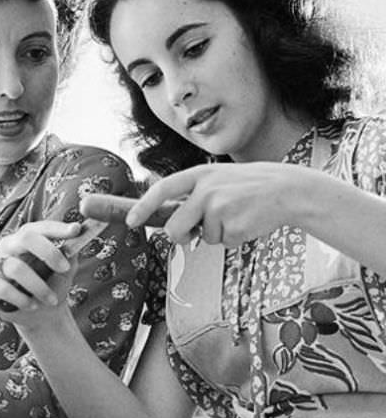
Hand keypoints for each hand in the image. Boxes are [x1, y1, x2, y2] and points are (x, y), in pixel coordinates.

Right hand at [0, 220, 80, 323]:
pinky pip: (2, 288)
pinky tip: (32, 305)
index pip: (39, 227)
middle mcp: (8, 246)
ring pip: (15, 268)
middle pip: (25, 238)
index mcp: (26, 238)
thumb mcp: (65, 270)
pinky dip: (21, 298)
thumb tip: (77, 239)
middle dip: (49, 253)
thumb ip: (70, 254)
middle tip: (64, 269)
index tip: (76, 231)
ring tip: (51, 300)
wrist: (41, 316)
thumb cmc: (52, 287)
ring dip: (38, 286)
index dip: (57, 228)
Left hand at [126, 162, 307, 245]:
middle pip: (174, 227)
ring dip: (214, 235)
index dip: (144, 206)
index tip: (131, 222)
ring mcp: (219, 208)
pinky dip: (233, 238)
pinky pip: (222, 242)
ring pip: (201, 237)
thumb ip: (193, 196)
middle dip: (181, 236)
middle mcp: (206, 190)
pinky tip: (246, 221)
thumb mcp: (218, 180)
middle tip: (195, 232)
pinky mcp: (233, 226)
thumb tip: (168, 222)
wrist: (286, 190)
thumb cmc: (248, 187)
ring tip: (234, 216)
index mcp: (200, 174)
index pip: (163, 190)